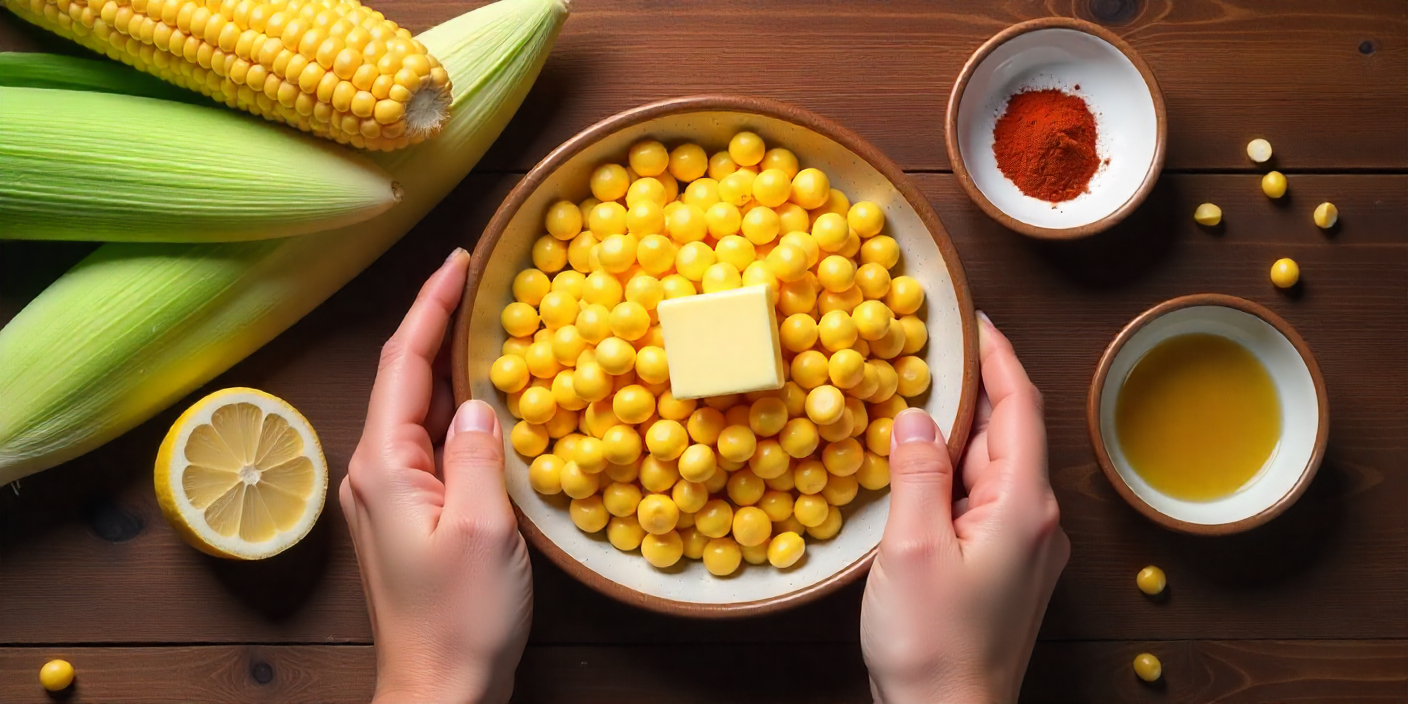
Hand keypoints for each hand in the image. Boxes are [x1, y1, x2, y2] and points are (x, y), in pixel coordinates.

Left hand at [341, 249, 532, 703]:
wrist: (439, 690)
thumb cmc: (460, 618)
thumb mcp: (484, 528)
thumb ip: (480, 453)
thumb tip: (481, 404)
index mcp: (385, 464)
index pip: (403, 362)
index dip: (429, 305)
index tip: (457, 259)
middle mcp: (376, 471)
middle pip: (405, 378)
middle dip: (437, 324)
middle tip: (478, 280)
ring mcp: (390, 496)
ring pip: (419, 411)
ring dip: (449, 367)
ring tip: (485, 324)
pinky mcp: (410, 517)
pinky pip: (431, 445)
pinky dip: (457, 411)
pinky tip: (485, 402)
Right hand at [861, 313, 1069, 703]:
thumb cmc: (933, 645)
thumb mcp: (911, 547)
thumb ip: (916, 471)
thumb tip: (915, 414)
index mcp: (1023, 505)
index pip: (1019, 405)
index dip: (997, 356)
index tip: (974, 318)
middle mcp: (1037, 520)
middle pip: (1008, 433)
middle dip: (972, 389)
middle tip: (927, 353)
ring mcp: (1026, 548)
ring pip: (995, 467)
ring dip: (961, 432)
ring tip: (916, 401)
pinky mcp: (1008, 570)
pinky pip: (986, 499)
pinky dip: (957, 471)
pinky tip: (923, 470)